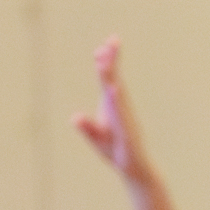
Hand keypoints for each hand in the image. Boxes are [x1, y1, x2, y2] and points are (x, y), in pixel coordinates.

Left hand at [72, 36, 152, 182]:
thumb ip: (86, 127)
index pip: (108, 80)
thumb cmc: (116, 150)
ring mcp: (125, 117)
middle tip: (112, 40)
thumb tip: (75, 118)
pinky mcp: (127, 129)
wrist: (133, 169)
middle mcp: (120, 107)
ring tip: (106, 59)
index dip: (106, 63)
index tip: (103, 45)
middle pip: (114, 80)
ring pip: (117, 92)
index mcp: (112, 105)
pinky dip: (116, 99)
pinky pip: (121, 112)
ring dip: (111, 75)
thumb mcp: (96, 138)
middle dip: (112, 60)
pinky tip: (113, 88)